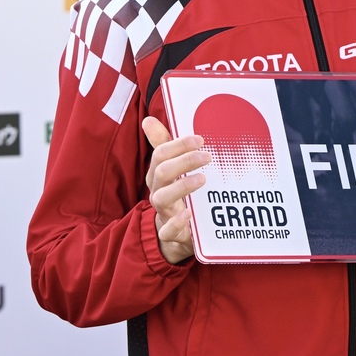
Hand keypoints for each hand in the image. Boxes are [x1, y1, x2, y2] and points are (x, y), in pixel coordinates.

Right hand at [142, 116, 210, 264]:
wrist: (175, 236)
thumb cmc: (175, 195)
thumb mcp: (171, 170)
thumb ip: (164, 145)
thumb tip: (148, 120)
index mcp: (158, 175)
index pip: (160, 154)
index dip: (178, 145)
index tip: (200, 139)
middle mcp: (158, 191)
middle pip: (162, 173)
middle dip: (184, 161)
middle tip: (207, 156)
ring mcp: (163, 212)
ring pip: (162, 198)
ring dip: (182, 186)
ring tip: (202, 179)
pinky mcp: (170, 234)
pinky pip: (167, 231)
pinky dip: (177, 222)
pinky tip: (189, 214)